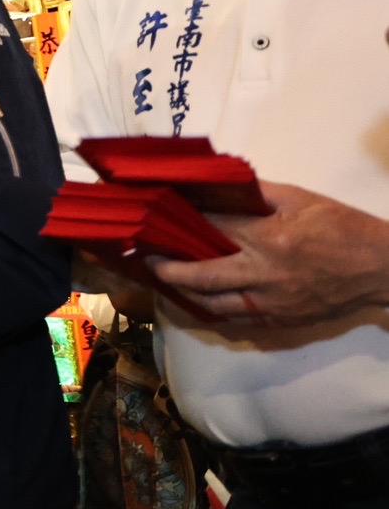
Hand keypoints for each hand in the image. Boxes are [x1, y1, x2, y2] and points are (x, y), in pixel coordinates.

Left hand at [150, 182, 388, 325]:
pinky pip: (235, 318)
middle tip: (144, 258)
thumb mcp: (301, 199)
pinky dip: (211, 308)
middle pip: (202, 276)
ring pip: (213, 304)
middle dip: (167, 269)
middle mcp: (265, 275)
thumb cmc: (343, 228)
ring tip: (161, 278)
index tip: (154, 216)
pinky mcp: (280, 322)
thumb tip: (217, 186)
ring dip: (183, 293)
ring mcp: (271, 304)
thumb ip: (256, 193)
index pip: (212, 230)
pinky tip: (196, 298)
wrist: (383, 270)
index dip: (180, 223)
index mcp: (270, 240)